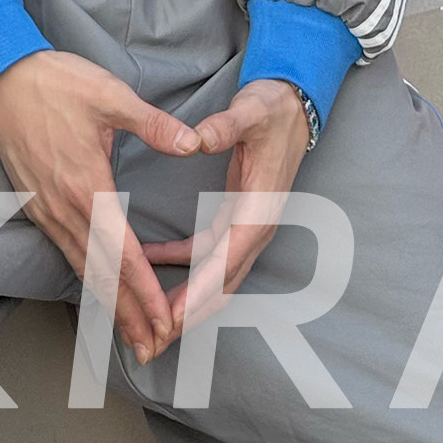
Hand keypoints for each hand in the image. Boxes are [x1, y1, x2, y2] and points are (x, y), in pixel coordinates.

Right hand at [0, 49, 200, 366]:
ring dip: (108, 304)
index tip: (166, 320)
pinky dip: (87, 278)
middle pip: (101, 275)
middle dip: (129, 315)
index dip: (146, 291)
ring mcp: (46, 210)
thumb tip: (192, 142)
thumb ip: (153, 124)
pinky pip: (66, 252)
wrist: (1, 78)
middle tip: (154, 347)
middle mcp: (64, 208)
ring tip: (131, 333)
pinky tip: (101, 288)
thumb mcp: (110, 96)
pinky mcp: (36, 205)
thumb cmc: (56, 83)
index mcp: (87, 186)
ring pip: (81, 269)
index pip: (123, 253)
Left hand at [139, 79, 308, 342]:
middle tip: (154, 336)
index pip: (227, 261)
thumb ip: (224, 127)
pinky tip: (149, 259)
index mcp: (259, 210)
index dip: (199, 291)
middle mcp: (256, 227)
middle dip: (190, 313)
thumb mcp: (249, 112)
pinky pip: (205, 251)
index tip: (173, 316)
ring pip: (214, 275)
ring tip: (149, 315)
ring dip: (185, 296)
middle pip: (221, 283)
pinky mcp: (237, 218)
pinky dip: (179, 262)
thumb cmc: (272, 110)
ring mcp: (247, 226)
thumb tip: (198, 139)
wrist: (293, 105)